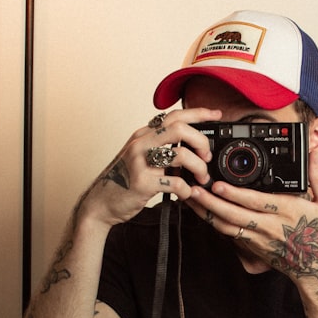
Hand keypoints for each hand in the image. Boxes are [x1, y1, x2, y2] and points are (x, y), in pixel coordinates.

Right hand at [80, 108, 220, 226]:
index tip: (217, 114)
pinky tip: (186, 194)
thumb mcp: (141, 158)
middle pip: (180, 128)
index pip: (175, 115)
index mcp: (144, 135)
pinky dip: (187, 190)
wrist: (100, 204)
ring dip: (199, 168)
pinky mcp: (142, 183)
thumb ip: (161, 149)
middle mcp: (141, 143)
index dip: (199, 113)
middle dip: (201, 141)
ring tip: (201, 179)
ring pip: (181, 155)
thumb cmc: (124, 182)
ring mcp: (140, 162)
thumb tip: (192, 149)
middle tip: (206, 157)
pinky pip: (175, 183)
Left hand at [185, 154, 317, 280]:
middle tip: (194, 189)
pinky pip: (228, 235)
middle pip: (234, 215)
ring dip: (207, 212)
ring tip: (190, 197)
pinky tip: (201, 212)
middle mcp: (270, 226)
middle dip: (211, 202)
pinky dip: (213, 223)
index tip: (218, 185)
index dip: (235, 195)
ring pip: (227, 226)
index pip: (256, 202)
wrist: (316, 268)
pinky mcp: (252, 247)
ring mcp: (258, 239)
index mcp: (287, 212)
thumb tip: (312, 156)